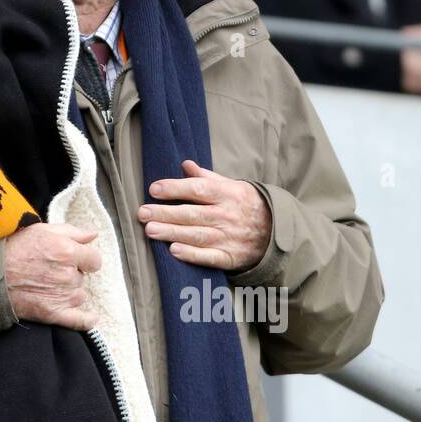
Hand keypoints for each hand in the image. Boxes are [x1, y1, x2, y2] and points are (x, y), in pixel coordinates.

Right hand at [3, 222, 101, 330]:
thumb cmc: (13, 248)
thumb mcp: (41, 229)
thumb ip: (72, 231)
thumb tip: (93, 234)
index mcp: (68, 252)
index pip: (94, 260)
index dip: (85, 259)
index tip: (75, 259)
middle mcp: (68, 275)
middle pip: (82, 277)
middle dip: (71, 273)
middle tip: (49, 270)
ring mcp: (62, 296)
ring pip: (78, 295)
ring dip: (69, 291)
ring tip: (47, 285)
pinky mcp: (53, 313)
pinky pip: (81, 321)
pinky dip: (87, 319)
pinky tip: (90, 317)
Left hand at [138, 160, 270, 271]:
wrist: (277, 233)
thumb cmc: (246, 206)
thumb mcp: (232, 186)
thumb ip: (207, 177)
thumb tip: (185, 164)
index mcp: (227, 194)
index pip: (199, 189)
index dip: (175, 188)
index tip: (154, 189)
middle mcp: (227, 216)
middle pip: (193, 214)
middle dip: (166, 213)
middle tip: (142, 213)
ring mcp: (229, 238)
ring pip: (197, 235)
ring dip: (172, 232)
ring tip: (149, 230)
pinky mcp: (230, 257)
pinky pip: (209, 257)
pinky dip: (192, 254)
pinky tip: (174, 250)